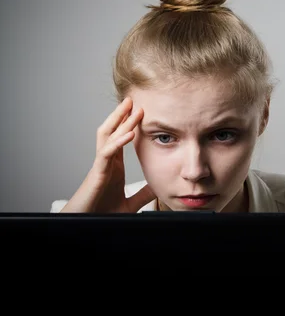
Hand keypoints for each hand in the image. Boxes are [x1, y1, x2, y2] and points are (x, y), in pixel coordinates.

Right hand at [61, 97, 155, 212]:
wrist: (85, 227)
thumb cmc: (102, 215)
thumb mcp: (130, 204)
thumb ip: (142, 194)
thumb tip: (157, 187)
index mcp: (112, 166)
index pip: (120, 139)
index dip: (128, 124)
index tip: (140, 111)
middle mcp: (105, 162)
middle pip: (112, 131)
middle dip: (121, 114)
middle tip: (133, 98)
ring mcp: (100, 167)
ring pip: (108, 137)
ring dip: (119, 121)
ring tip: (131, 106)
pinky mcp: (96, 175)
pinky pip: (106, 154)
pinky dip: (118, 142)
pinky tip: (129, 133)